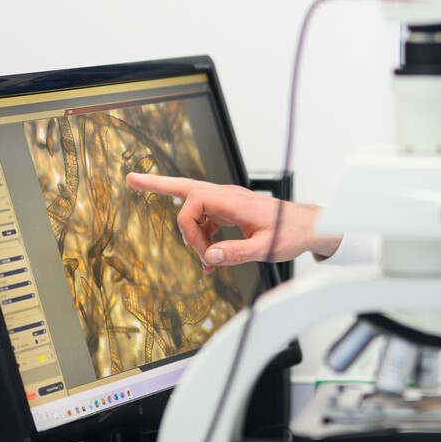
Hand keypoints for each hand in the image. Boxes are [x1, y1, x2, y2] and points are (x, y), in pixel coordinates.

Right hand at [124, 172, 339, 269]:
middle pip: (185, 186)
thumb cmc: (292, 233)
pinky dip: (202, 238)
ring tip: (203, 262)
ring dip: (191, 234)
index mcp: (233, 200)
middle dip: (157, 184)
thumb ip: (235, 253)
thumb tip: (208, 258)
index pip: (192, 202)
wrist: (309, 227)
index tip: (201, 252)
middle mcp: (227, 196)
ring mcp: (227, 202)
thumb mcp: (265, 248)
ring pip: (193, 209)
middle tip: (131, 179)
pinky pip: (206, 220)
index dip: (188, 229)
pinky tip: (208, 258)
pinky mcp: (229, 211)